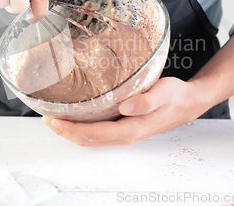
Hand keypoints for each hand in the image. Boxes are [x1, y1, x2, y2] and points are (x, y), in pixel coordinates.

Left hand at [41, 77, 208, 146]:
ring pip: (91, 138)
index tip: (55, 119)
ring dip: (71, 131)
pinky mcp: (123, 126)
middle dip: (65, 132)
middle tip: (46, 118)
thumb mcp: (164, 93)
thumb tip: (126, 107)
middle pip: (88, 140)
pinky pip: (98, 132)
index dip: (72, 128)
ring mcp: (124, 132)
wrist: (187, 102)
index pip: (95, 133)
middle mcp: (125, 134)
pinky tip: (76, 117)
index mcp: (131, 129)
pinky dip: (82, 128)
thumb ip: (146, 101)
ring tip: (54, 119)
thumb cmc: (175, 96)